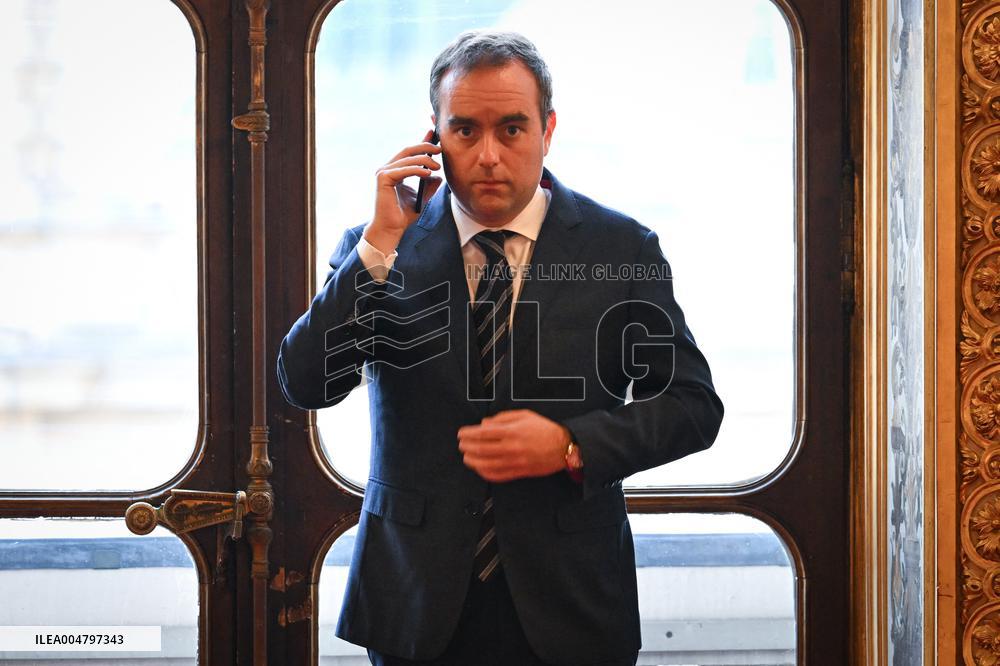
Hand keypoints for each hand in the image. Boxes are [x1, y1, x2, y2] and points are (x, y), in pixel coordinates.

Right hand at [364, 130, 442, 254]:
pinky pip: (403, 170)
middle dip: (425, 147)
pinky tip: (428, 173)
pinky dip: (416, 170)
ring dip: (424, 160)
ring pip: (407, 159)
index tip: (434, 135)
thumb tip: (439, 176)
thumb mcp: (422, 198)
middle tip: (440, 149)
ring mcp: (383, 172)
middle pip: (408, 150)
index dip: (422, 142)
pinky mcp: (383, 179)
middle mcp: (387, 169)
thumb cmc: (403, 215)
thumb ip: (429, 186)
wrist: (392, 229)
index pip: (409, 152)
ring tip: (437, 166)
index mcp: (394, 171)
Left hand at [457, 409, 571, 482]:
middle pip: (481, 449)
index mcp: (512, 431)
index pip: (483, 433)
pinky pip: (497, 475)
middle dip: (467, 447)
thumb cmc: (544, 429)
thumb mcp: (524, 415)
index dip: (468, 433)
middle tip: (461, 444)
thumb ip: (502, 418)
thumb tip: (484, 424)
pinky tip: (479, 468)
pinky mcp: (518, 472)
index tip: (461, 433)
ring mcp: (515, 462)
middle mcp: (512, 447)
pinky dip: (485, 473)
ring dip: (472, 461)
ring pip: (486, 464)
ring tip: (466, 457)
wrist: (563, 446)